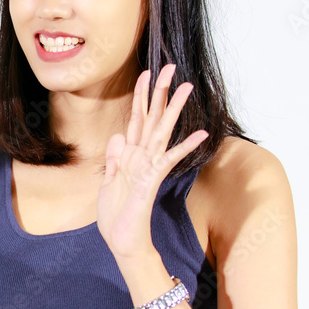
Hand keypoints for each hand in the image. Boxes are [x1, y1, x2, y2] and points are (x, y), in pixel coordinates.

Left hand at [96, 64, 207, 260]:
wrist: (122, 242)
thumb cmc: (116, 216)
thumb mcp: (108, 183)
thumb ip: (114, 160)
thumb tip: (119, 136)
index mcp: (130, 156)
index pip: (137, 119)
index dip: (141, 96)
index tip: (144, 73)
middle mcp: (142, 157)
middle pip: (153, 117)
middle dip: (160, 92)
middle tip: (170, 67)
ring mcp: (149, 166)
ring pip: (162, 131)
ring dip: (174, 109)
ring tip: (187, 87)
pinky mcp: (152, 179)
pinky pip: (169, 159)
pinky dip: (184, 146)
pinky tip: (200, 133)